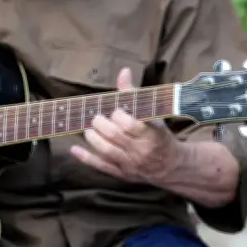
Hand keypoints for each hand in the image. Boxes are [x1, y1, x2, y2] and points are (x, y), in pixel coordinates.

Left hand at [69, 67, 186, 183]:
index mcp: (151, 134)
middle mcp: (141, 150)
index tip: (116, 111)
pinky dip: (86, 158)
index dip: (118, 115)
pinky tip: (74, 149)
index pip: (131, 124)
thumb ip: (134, 94)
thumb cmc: (160, 135)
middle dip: (101, 124)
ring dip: (93, 138)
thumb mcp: (153, 114)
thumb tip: (123, 72)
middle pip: (115, 136)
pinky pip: (102, 166)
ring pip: (107, 151)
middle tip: (97, 118)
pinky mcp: (122, 174)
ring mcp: (131, 164)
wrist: (171, 166)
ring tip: (90, 130)